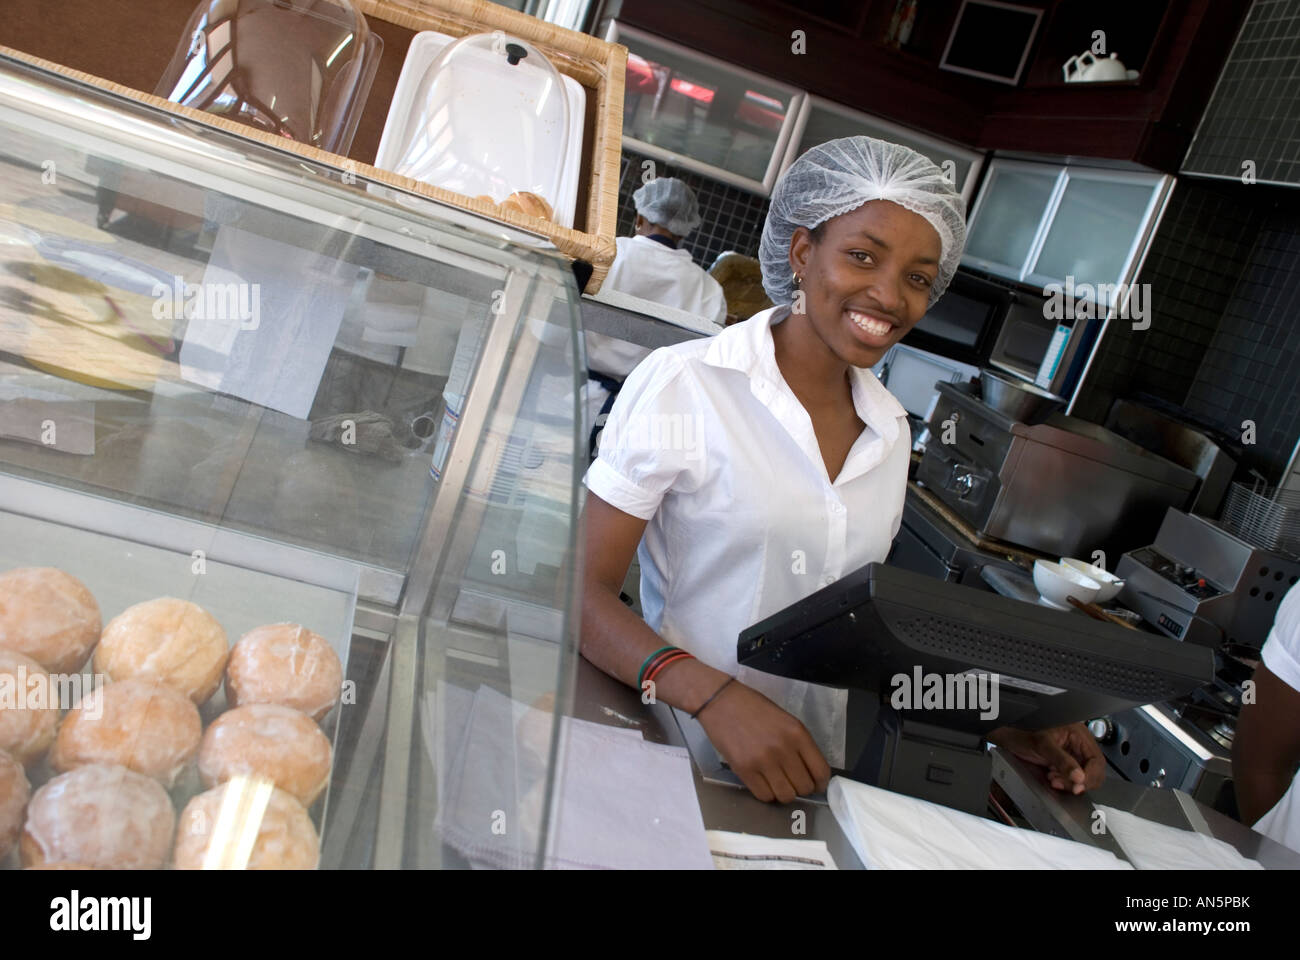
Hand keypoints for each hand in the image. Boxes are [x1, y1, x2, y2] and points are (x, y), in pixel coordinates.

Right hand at [696, 680, 830, 802]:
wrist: (721, 701)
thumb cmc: (754, 707)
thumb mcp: (785, 720)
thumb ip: (799, 744)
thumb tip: (809, 771)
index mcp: (797, 733)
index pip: (820, 771)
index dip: (820, 784)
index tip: (816, 786)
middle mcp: (783, 748)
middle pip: (804, 787)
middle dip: (801, 788)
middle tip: (793, 782)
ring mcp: (763, 761)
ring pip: (785, 796)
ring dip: (783, 793)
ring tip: (777, 782)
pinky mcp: (744, 770)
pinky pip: (764, 796)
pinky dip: (766, 793)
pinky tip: (763, 782)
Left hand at [987, 723, 1105, 794]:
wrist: (1005, 733)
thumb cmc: (1021, 729)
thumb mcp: (1043, 744)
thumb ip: (1062, 760)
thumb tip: (1079, 777)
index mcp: (1078, 734)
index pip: (1096, 760)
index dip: (1091, 775)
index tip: (1079, 785)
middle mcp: (1077, 744)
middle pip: (1092, 770)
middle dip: (1080, 781)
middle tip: (1064, 784)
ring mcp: (1069, 753)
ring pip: (1081, 776)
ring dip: (1070, 782)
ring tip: (1054, 779)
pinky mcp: (1061, 761)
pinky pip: (1070, 776)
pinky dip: (1063, 781)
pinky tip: (1052, 778)